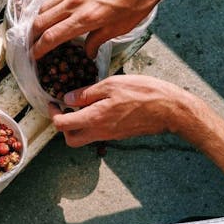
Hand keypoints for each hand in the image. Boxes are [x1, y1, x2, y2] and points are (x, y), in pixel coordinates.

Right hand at [32, 0, 170, 59]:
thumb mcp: (122, 26)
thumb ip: (99, 39)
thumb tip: (87, 51)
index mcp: (86, 18)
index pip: (51, 37)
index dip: (39, 49)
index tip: (34, 57)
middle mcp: (75, 2)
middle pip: (40, 21)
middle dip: (32, 37)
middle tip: (31, 46)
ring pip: (44, 6)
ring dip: (37, 20)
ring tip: (38, 31)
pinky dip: (48, 5)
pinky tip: (53, 12)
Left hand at [49, 75, 196, 146]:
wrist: (170, 109)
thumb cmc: (144, 93)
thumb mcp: (111, 84)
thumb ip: (87, 93)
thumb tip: (67, 98)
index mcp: (95, 119)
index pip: (62, 125)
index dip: (52, 113)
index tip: (53, 102)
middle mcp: (100, 132)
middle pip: (70, 139)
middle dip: (62, 126)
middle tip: (63, 108)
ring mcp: (110, 135)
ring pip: (84, 138)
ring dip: (76, 125)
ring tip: (80, 105)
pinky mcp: (118, 134)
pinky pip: (97, 133)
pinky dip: (91, 123)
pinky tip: (96, 106)